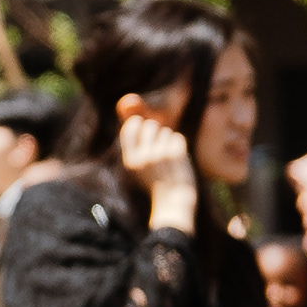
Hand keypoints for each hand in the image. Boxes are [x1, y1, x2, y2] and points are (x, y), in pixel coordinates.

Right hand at [118, 100, 200, 231]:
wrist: (172, 203)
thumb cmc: (155, 183)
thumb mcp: (137, 165)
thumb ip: (133, 139)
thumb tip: (127, 102)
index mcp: (130, 160)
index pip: (130, 128)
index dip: (138, 126)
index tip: (145, 134)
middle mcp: (142, 157)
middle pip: (150, 126)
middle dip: (157, 132)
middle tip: (160, 149)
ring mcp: (159, 155)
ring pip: (166, 132)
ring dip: (169, 140)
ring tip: (169, 158)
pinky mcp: (176, 155)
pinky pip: (178, 138)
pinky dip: (179, 146)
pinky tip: (178, 159)